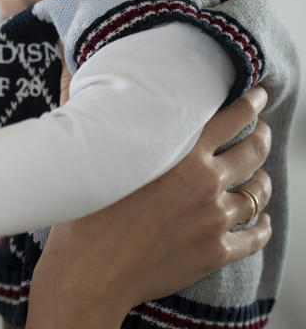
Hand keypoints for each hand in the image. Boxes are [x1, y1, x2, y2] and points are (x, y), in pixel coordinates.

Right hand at [26, 86, 272, 327]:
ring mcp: (214, 219)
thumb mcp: (80, 145)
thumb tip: (68, 57)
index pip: (232, 116)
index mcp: (179, 152)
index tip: (257, 94)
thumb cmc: (81, 211)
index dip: (250, 102)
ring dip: (261, 181)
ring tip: (258, 177)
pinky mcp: (216, 252)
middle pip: (254, 150)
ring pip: (258, 192)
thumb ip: (79, 97)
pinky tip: (258, 220)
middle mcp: (205, 181)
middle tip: (261, 130)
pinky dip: (261, 225)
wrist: (88, 272)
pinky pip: (255, 235)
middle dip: (261, 136)